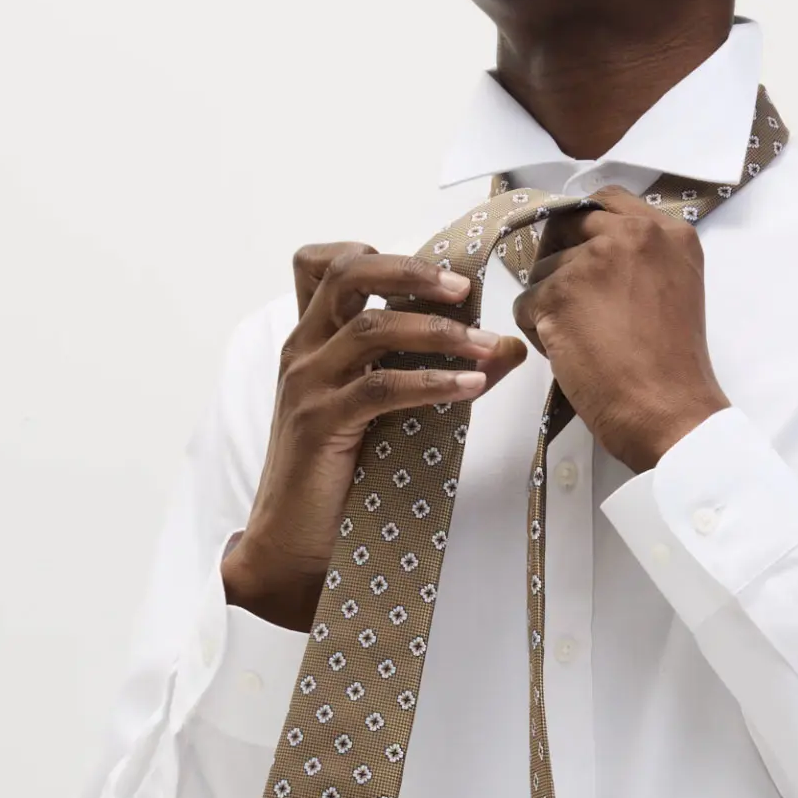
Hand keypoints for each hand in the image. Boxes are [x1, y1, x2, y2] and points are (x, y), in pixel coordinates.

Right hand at [224, 242, 526, 629]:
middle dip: (413, 273)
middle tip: (465, 290)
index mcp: (310, 342)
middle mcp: (302, 352)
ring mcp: (307, 386)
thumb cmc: (336, 478)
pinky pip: (380, 388)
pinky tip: (470, 388)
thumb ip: (430, 370)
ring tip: (486, 347)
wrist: (291, 544)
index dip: (374, 253)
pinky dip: (431, 383)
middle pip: (348, 275)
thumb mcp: (383, 413)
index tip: (432, 273)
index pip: (320, 264)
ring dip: (439, 333)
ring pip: (371, 330)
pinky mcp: (320, 424)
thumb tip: (506, 347)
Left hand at [511, 185, 728, 472]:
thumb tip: (587, 250)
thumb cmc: (672, 367)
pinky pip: (524, 304)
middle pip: (565, 227)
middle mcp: (632, 233)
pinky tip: (572, 355)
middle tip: (577, 308)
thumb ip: (639, 259)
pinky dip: (538, 333)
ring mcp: (594, 260)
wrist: (671, 412)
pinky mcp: (560, 293)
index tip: (584, 260)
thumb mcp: (671, 288)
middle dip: (560, 265)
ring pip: (541, 270)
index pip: (606, 200)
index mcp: (668, 231)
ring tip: (585, 341)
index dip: (584, 229)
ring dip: (550, 305)